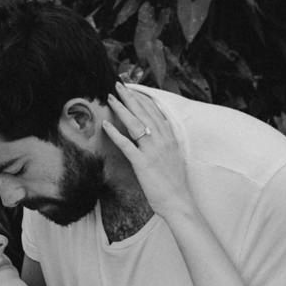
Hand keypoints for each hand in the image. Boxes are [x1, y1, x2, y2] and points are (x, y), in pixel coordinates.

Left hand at [101, 85, 191, 217]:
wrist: (179, 201)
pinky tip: (106, 125)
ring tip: (110, 97)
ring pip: (135, 124)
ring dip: (122, 108)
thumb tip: (155, 133)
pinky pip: (127, 145)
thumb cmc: (175, 182)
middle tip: (118, 84)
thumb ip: (165, 142)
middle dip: (130, 96)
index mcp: (170, 137)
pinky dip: (115, 133)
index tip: (132, 88)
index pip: (155, 111)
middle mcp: (162, 140)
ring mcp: (153, 151)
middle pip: (144, 112)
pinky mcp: (143, 163)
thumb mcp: (174, 156)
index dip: (142, 98)